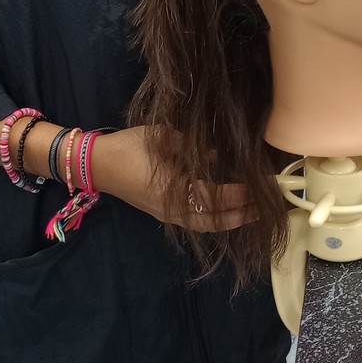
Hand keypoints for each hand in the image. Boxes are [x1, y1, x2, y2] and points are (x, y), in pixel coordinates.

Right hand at [93, 126, 256, 231]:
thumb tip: (216, 154)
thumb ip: (191, 146)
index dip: (239, 193)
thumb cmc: (129, 147)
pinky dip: (213, 215)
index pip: (214, 196)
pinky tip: (223, 205)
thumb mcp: (162, 137)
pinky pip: (194, 220)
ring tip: (249, 211)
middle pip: (213, 220)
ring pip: (204, 224)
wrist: (97, 164)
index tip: (261, 185)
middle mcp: (172, 208)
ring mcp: (166, 214)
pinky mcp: (161, 211)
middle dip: (240, 215)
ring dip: (228, 219)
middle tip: (264, 208)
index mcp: (173, 190)